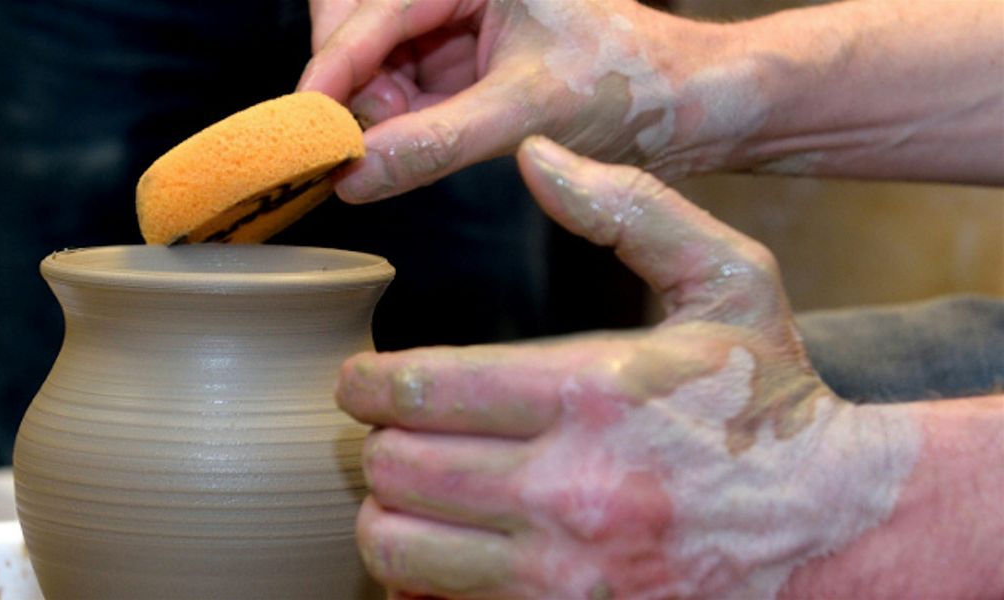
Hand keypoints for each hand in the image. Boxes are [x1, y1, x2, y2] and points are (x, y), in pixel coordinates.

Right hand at [299, 0, 732, 202]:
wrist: (686, 108)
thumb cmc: (628, 84)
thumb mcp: (523, 114)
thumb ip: (433, 144)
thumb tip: (356, 176)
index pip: (375, 11)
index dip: (332, 69)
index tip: (305, 124)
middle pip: (359, 26)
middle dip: (354, 85)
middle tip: (358, 141)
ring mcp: (457, 21)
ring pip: (376, 61)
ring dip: (375, 108)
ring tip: (400, 146)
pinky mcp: (464, 59)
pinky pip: (403, 87)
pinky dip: (398, 120)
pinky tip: (410, 145)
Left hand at [335, 137, 920, 597]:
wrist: (833, 527)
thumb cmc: (769, 400)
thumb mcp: (729, 280)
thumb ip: (633, 210)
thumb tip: (538, 157)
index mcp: (593, 391)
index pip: (427, 388)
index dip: (367, 383)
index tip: (358, 381)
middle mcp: (568, 486)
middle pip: (397, 466)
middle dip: (375, 442)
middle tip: (387, 430)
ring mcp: (564, 569)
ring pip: (399, 543)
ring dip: (385, 511)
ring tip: (404, 488)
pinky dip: (419, 576)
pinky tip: (441, 546)